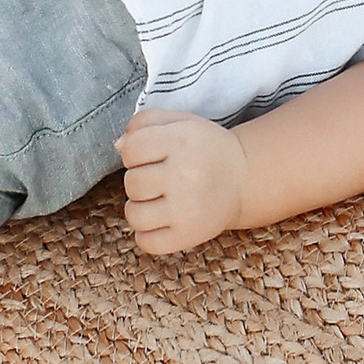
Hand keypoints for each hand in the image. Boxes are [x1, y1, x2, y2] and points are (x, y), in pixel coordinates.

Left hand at [117, 108, 247, 256]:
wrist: (243, 179)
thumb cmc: (206, 149)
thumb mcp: (181, 121)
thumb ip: (145, 122)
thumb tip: (119, 146)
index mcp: (181, 141)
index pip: (131, 149)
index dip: (134, 153)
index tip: (149, 156)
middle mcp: (184, 175)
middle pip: (131, 183)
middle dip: (139, 180)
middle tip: (159, 178)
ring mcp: (186, 209)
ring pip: (134, 215)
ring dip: (139, 208)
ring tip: (157, 200)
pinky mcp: (189, 235)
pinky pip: (147, 242)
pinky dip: (147, 234)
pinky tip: (160, 221)